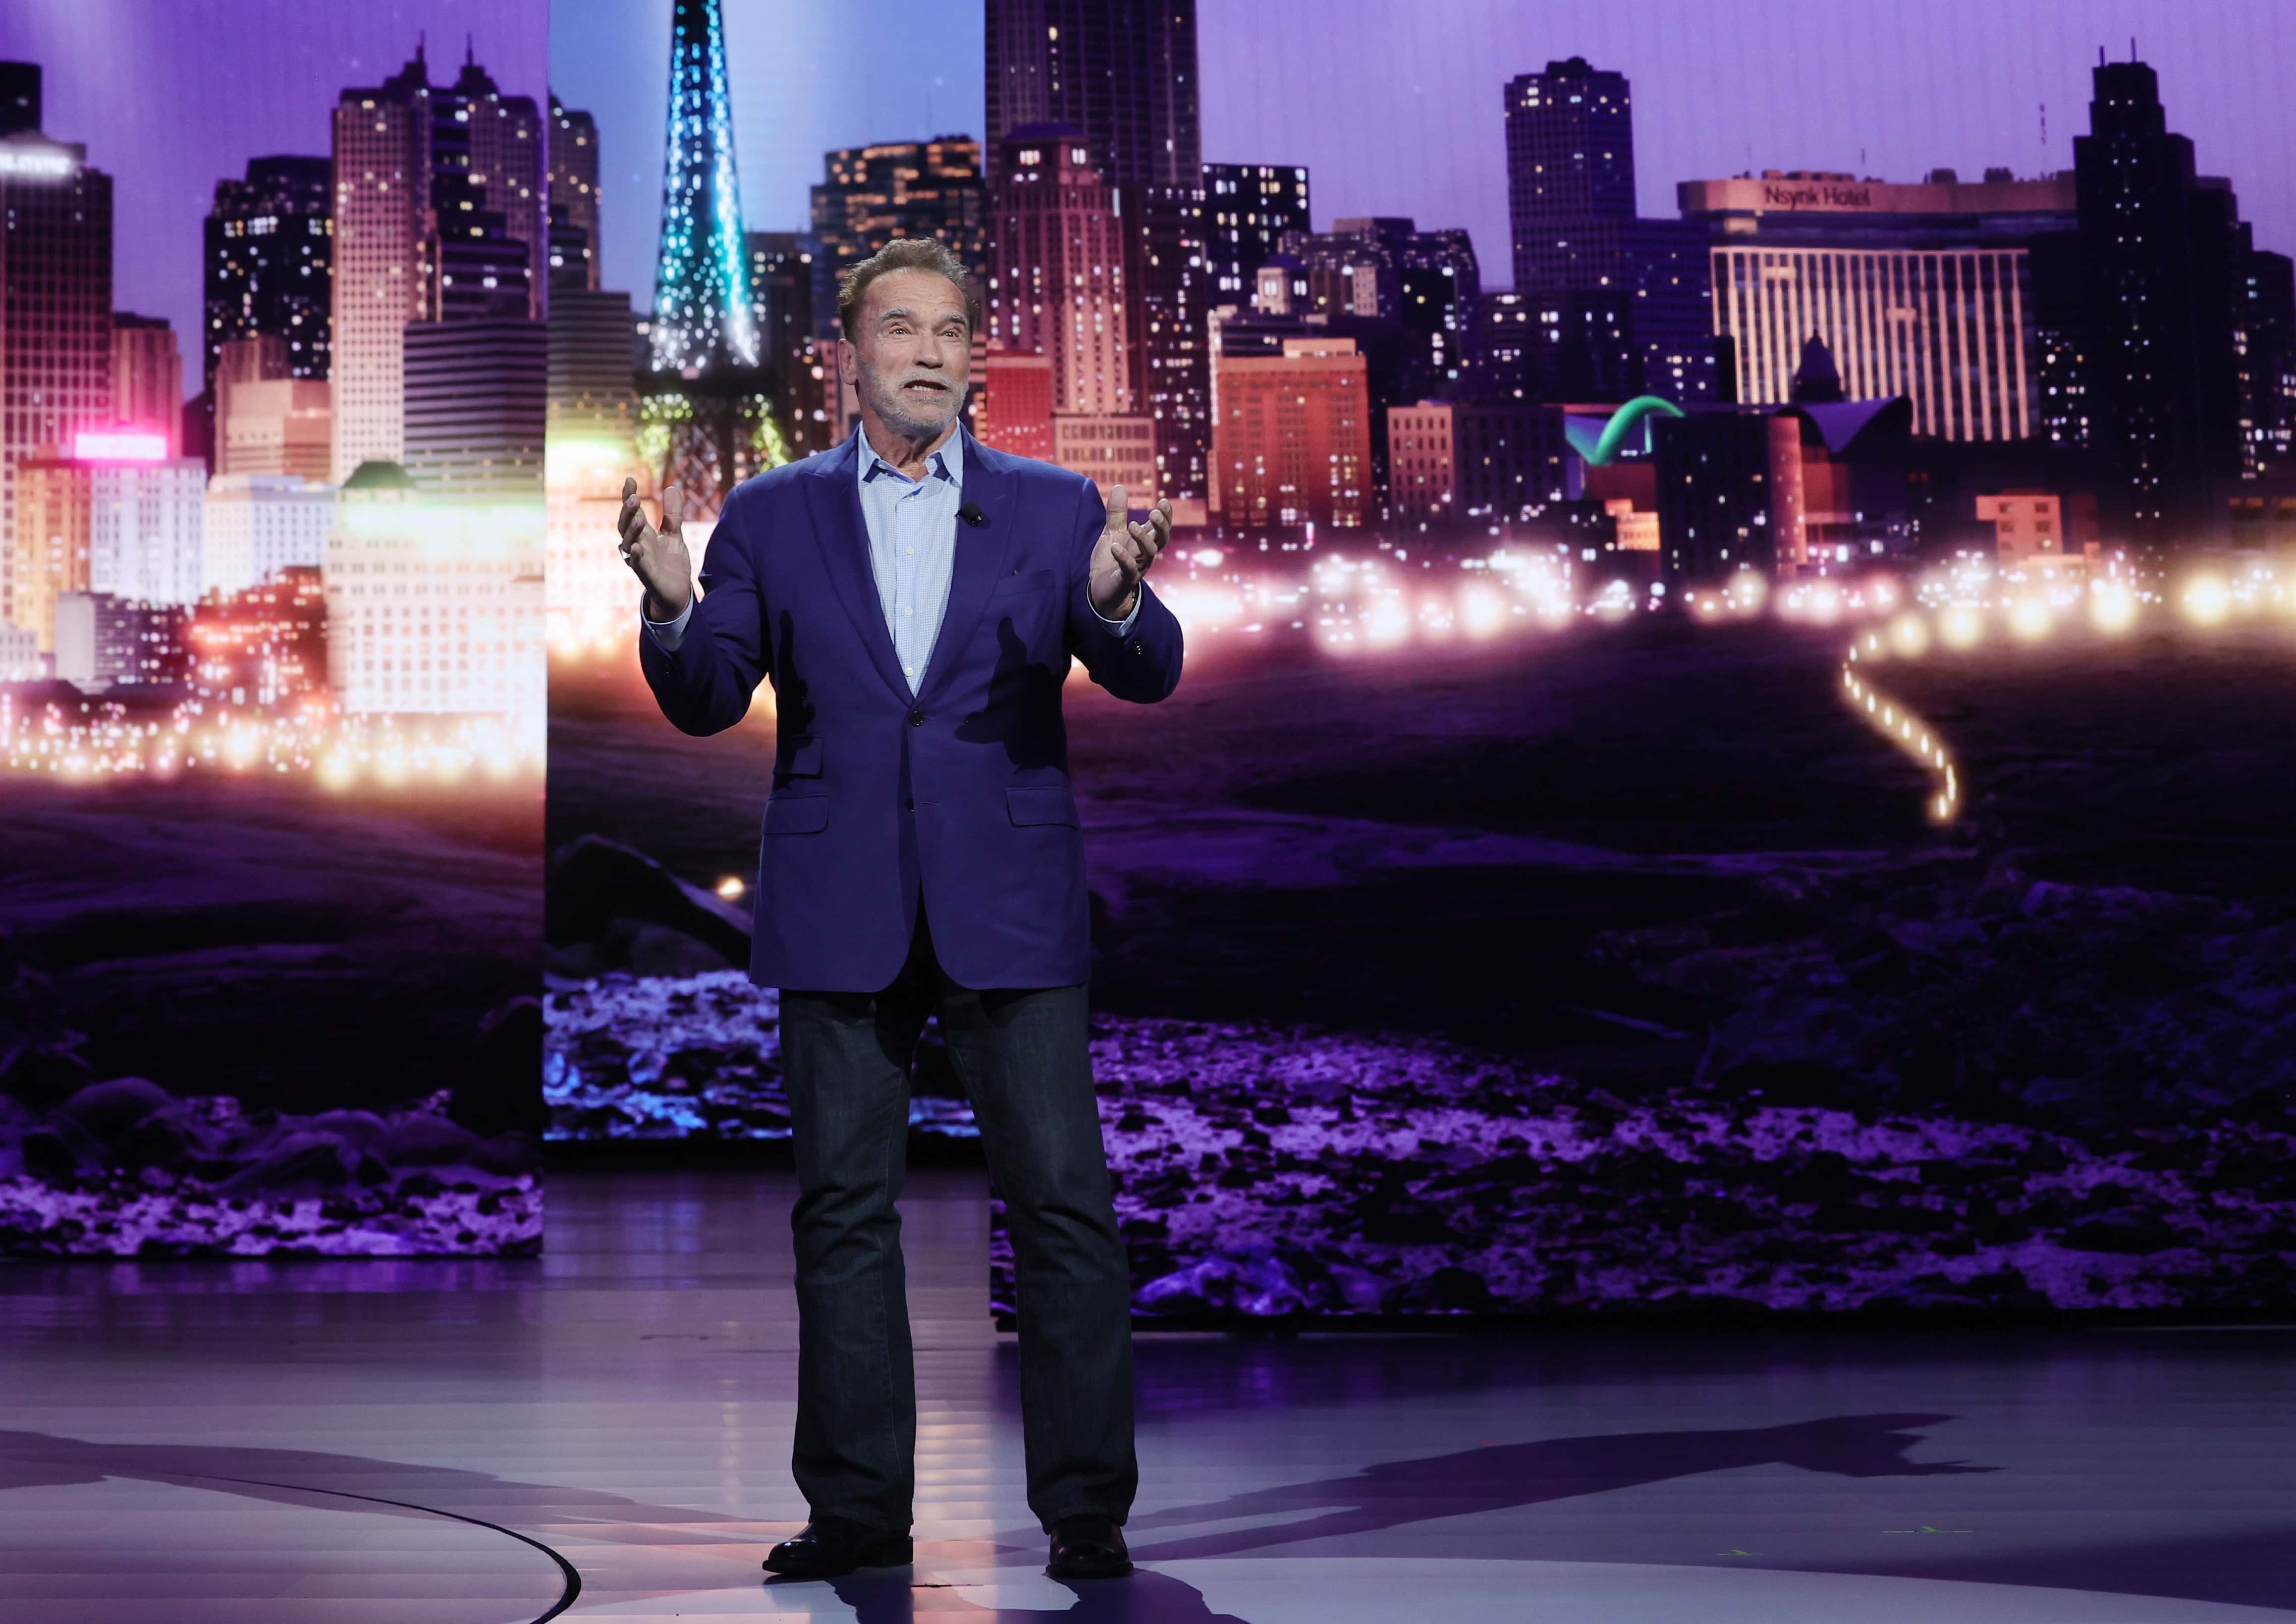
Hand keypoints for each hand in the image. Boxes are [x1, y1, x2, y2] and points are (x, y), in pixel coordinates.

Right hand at [618, 477, 692, 619]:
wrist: (678, 591)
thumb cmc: (671, 563)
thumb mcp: (674, 534)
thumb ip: (672, 514)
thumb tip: (672, 488)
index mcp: (643, 534)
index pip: (632, 512)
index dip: (628, 496)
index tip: (630, 479)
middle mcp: (637, 545)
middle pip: (626, 525)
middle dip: (628, 511)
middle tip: (634, 497)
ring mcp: (640, 560)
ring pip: (628, 543)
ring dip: (632, 530)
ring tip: (639, 516)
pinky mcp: (646, 576)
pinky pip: (637, 565)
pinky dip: (635, 556)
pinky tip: (637, 547)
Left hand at [1088, 485, 1171, 619]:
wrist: (1100, 588)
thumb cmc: (1111, 559)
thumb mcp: (1112, 532)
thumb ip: (1117, 512)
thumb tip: (1119, 486)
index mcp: (1144, 541)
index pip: (1161, 528)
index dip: (1166, 516)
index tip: (1164, 501)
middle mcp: (1145, 554)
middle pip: (1161, 540)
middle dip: (1161, 526)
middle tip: (1154, 513)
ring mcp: (1138, 567)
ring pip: (1148, 553)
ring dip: (1142, 538)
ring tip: (1132, 525)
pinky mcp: (1125, 580)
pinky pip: (1129, 569)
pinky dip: (1123, 558)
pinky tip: (1115, 547)